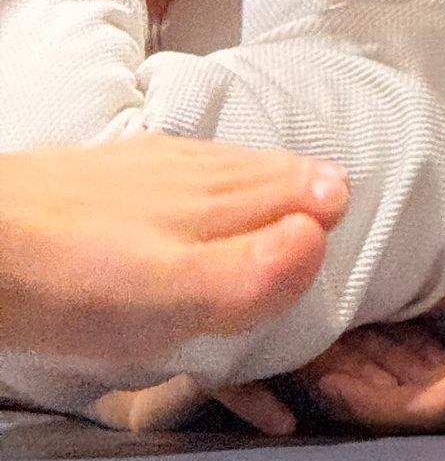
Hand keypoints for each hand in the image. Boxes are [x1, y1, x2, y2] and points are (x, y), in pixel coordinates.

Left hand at [0, 136, 348, 364]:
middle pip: (270, 171)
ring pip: (225, 166)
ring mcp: (146, 168)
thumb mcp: (181, 294)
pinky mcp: (104, 176)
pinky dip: (207, 179)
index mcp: (225, 199)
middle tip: (334, 196)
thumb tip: (323, 232)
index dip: (332, 206)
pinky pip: (180, 171)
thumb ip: (260, 270)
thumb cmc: (78, 280)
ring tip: (283, 182)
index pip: (306, 190)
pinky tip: (192, 182)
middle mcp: (195, 171)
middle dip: (307, 183)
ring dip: (261, 176)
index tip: (350, 220)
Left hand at [298, 235, 444, 433]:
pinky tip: (384, 334)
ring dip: (368, 372)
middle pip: (399, 406)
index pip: (407, 402)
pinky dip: (406, 366)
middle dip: (340, 379)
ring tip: (319, 331)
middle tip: (286, 336)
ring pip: (417, 399)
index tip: (302, 356)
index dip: (348, 389)